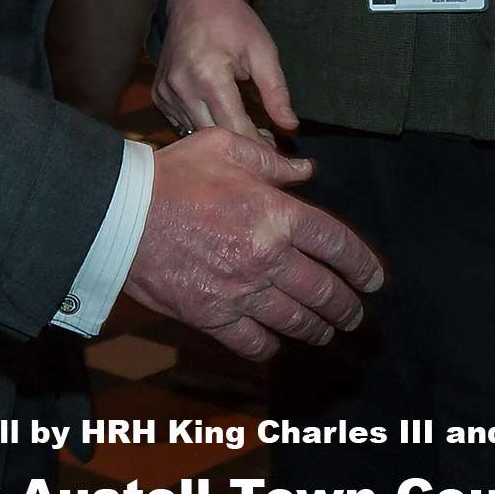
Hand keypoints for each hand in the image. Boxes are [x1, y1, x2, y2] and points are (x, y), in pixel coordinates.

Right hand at [122, 127, 383, 360]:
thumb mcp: (226, 148)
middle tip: (357, 314)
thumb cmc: (173, 175)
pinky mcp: (211, 316)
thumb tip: (307, 173)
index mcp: (276, 216)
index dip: (363, 265)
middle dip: (347, 306)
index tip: (375, 279)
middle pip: (323, 291)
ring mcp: (240, 292)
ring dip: (318, 329)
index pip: (337, 245)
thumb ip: (272, 163)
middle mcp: (266, 258)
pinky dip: (270, 345)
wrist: (119, 216)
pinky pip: (253, 342)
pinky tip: (276, 343)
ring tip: (329, 332)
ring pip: (295, 320)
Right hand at [155, 0, 294, 141]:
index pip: (234, 126)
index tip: (275, 153)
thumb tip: (290, 125)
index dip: (256, 144)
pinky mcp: (159, 93)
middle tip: (266, 145)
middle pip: (213, 135)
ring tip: (249, 133)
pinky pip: (181, 122)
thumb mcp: (262, 50)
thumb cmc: (233, 20)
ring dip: (222, 138)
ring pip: (196, 131)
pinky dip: (202, 126)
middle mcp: (182, 87)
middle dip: (241, 145)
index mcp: (208, 76)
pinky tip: (222, 121)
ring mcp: (166, 91)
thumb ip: (275, 90)